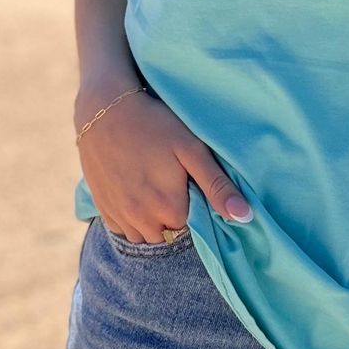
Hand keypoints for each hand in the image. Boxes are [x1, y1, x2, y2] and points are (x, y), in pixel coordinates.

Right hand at [77, 82, 252, 241]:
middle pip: (169, 235)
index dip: (196, 210)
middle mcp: (142, 221)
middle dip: (175, 219)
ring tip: (157, 191)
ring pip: (145, 237)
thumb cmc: (154, 125)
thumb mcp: (192, 149)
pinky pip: (123, 230)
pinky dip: (133, 220)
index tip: (192, 188)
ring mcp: (120, 216)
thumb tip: (245, 218)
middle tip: (174, 186)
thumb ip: (217, 186)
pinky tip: (137, 194)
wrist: (104, 110)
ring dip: (154, 223)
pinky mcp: (102, 209)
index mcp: (169, 209)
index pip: (194, 230)